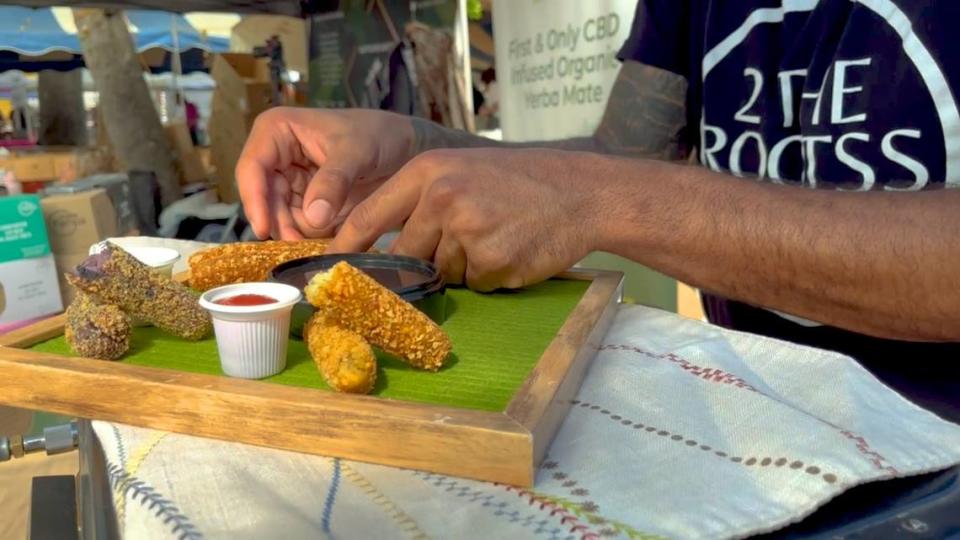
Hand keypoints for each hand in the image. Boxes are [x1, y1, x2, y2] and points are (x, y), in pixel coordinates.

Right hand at [235, 107, 415, 238]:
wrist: (406, 148)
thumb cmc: (380, 135)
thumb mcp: (358, 152)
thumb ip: (334, 181)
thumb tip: (312, 218)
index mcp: (277, 131)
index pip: (252, 168)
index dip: (254, 200)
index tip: (264, 230)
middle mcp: (276, 157)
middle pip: (263, 199)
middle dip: (280, 223)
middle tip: (299, 244)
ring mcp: (291, 183)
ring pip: (279, 217)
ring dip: (297, 233)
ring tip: (321, 240)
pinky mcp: (306, 204)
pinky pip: (299, 227)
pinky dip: (310, 237)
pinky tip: (330, 240)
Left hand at [327, 148, 602, 290]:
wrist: (580, 192)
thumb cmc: (519, 182)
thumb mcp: (462, 170)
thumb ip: (421, 202)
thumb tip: (383, 249)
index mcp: (427, 173)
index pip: (369, 216)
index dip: (346, 246)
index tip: (326, 268)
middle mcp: (441, 200)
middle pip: (404, 254)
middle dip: (422, 261)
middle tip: (462, 241)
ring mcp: (466, 232)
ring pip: (442, 272)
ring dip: (464, 265)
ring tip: (498, 234)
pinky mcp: (491, 262)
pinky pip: (474, 284)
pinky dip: (490, 276)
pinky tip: (513, 248)